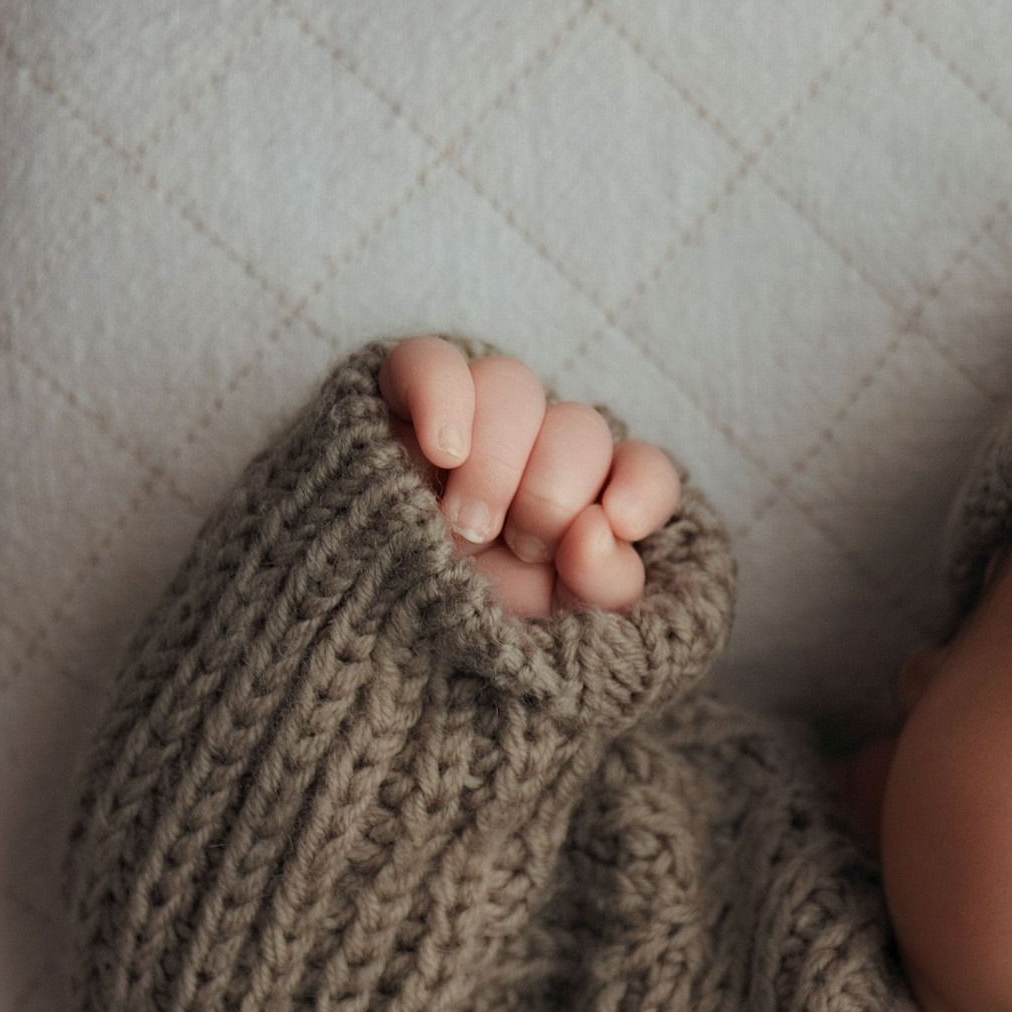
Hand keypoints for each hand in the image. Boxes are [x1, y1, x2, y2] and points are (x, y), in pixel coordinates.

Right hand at [377, 335, 682, 618]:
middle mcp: (534, 460)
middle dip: (551, 495)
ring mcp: (469, 426)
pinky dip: (443, 397)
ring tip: (462, 527)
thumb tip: (598, 529)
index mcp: (585, 513)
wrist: (367, 651)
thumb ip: (606, 588)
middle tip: (513, 545)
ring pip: (512, 385)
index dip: (641, 486)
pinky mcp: (397, 405)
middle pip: (579, 426)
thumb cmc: (470, 644)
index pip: (643, 470)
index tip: (618, 521)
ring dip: (495, 462)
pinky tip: (442, 451)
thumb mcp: (555, 639)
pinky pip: (428, 360)